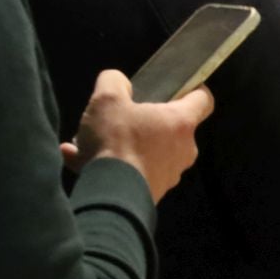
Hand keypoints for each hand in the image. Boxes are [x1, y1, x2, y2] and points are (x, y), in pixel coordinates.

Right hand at [61, 70, 214, 202]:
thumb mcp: (107, 99)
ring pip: (147, 152)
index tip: (179, 86)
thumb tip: (119, 83)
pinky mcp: (153, 194)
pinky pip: (131, 172)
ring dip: (122, 145)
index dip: (194, 89)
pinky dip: (110, 166)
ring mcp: (169, 175)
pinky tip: (76, 159)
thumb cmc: (116, 141)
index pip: (203, 100)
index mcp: (181, 123)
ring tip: (88, 142)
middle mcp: (183, 150)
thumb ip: (114, 81)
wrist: (111, 197)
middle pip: (171, 128)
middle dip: (147, 121)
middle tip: (122, 116)